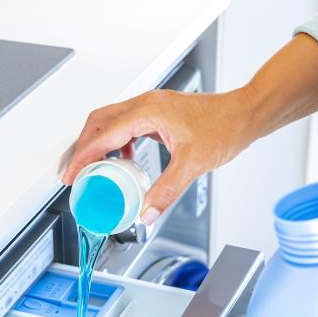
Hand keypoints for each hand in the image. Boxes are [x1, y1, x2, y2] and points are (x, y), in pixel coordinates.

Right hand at [61, 88, 258, 222]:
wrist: (246, 113)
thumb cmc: (225, 126)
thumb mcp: (192, 164)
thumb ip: (166, 191)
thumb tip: (146, 211)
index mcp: (147, 111)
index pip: (103, 135)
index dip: (83, 157)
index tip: (71, 174)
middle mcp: (146, 105)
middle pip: (98, 122)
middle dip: (83, 147)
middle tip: (75, 172)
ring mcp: (152, 108)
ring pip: (111, 121)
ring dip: (99, 143)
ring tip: (95, 168)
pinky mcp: (160, 114)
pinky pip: (127, 125)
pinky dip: (118, 142)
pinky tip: (126, 158)